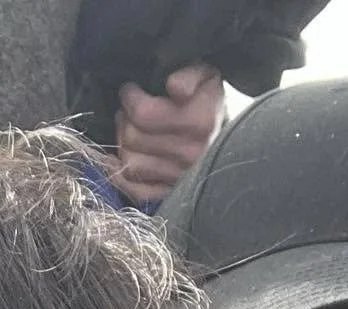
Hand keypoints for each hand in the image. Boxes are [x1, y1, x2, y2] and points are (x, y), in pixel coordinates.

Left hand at [114, 65, 222, 204]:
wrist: (229, 138)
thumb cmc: (208, 102)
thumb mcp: (206, 76)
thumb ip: (189, 75)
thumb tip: (173, 86)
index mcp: (200, 121)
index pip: (144, 113)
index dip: (130, 98)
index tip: (130, 91)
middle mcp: (190, 153)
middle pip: (133, 138)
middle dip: (124, 120)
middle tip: (127, 111)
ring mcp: (179, 178)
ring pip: (130, 163)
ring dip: (122, 145)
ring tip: (128, 131)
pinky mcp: (170, 194)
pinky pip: (136, 192)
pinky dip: (120, 176)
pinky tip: (117, 160)